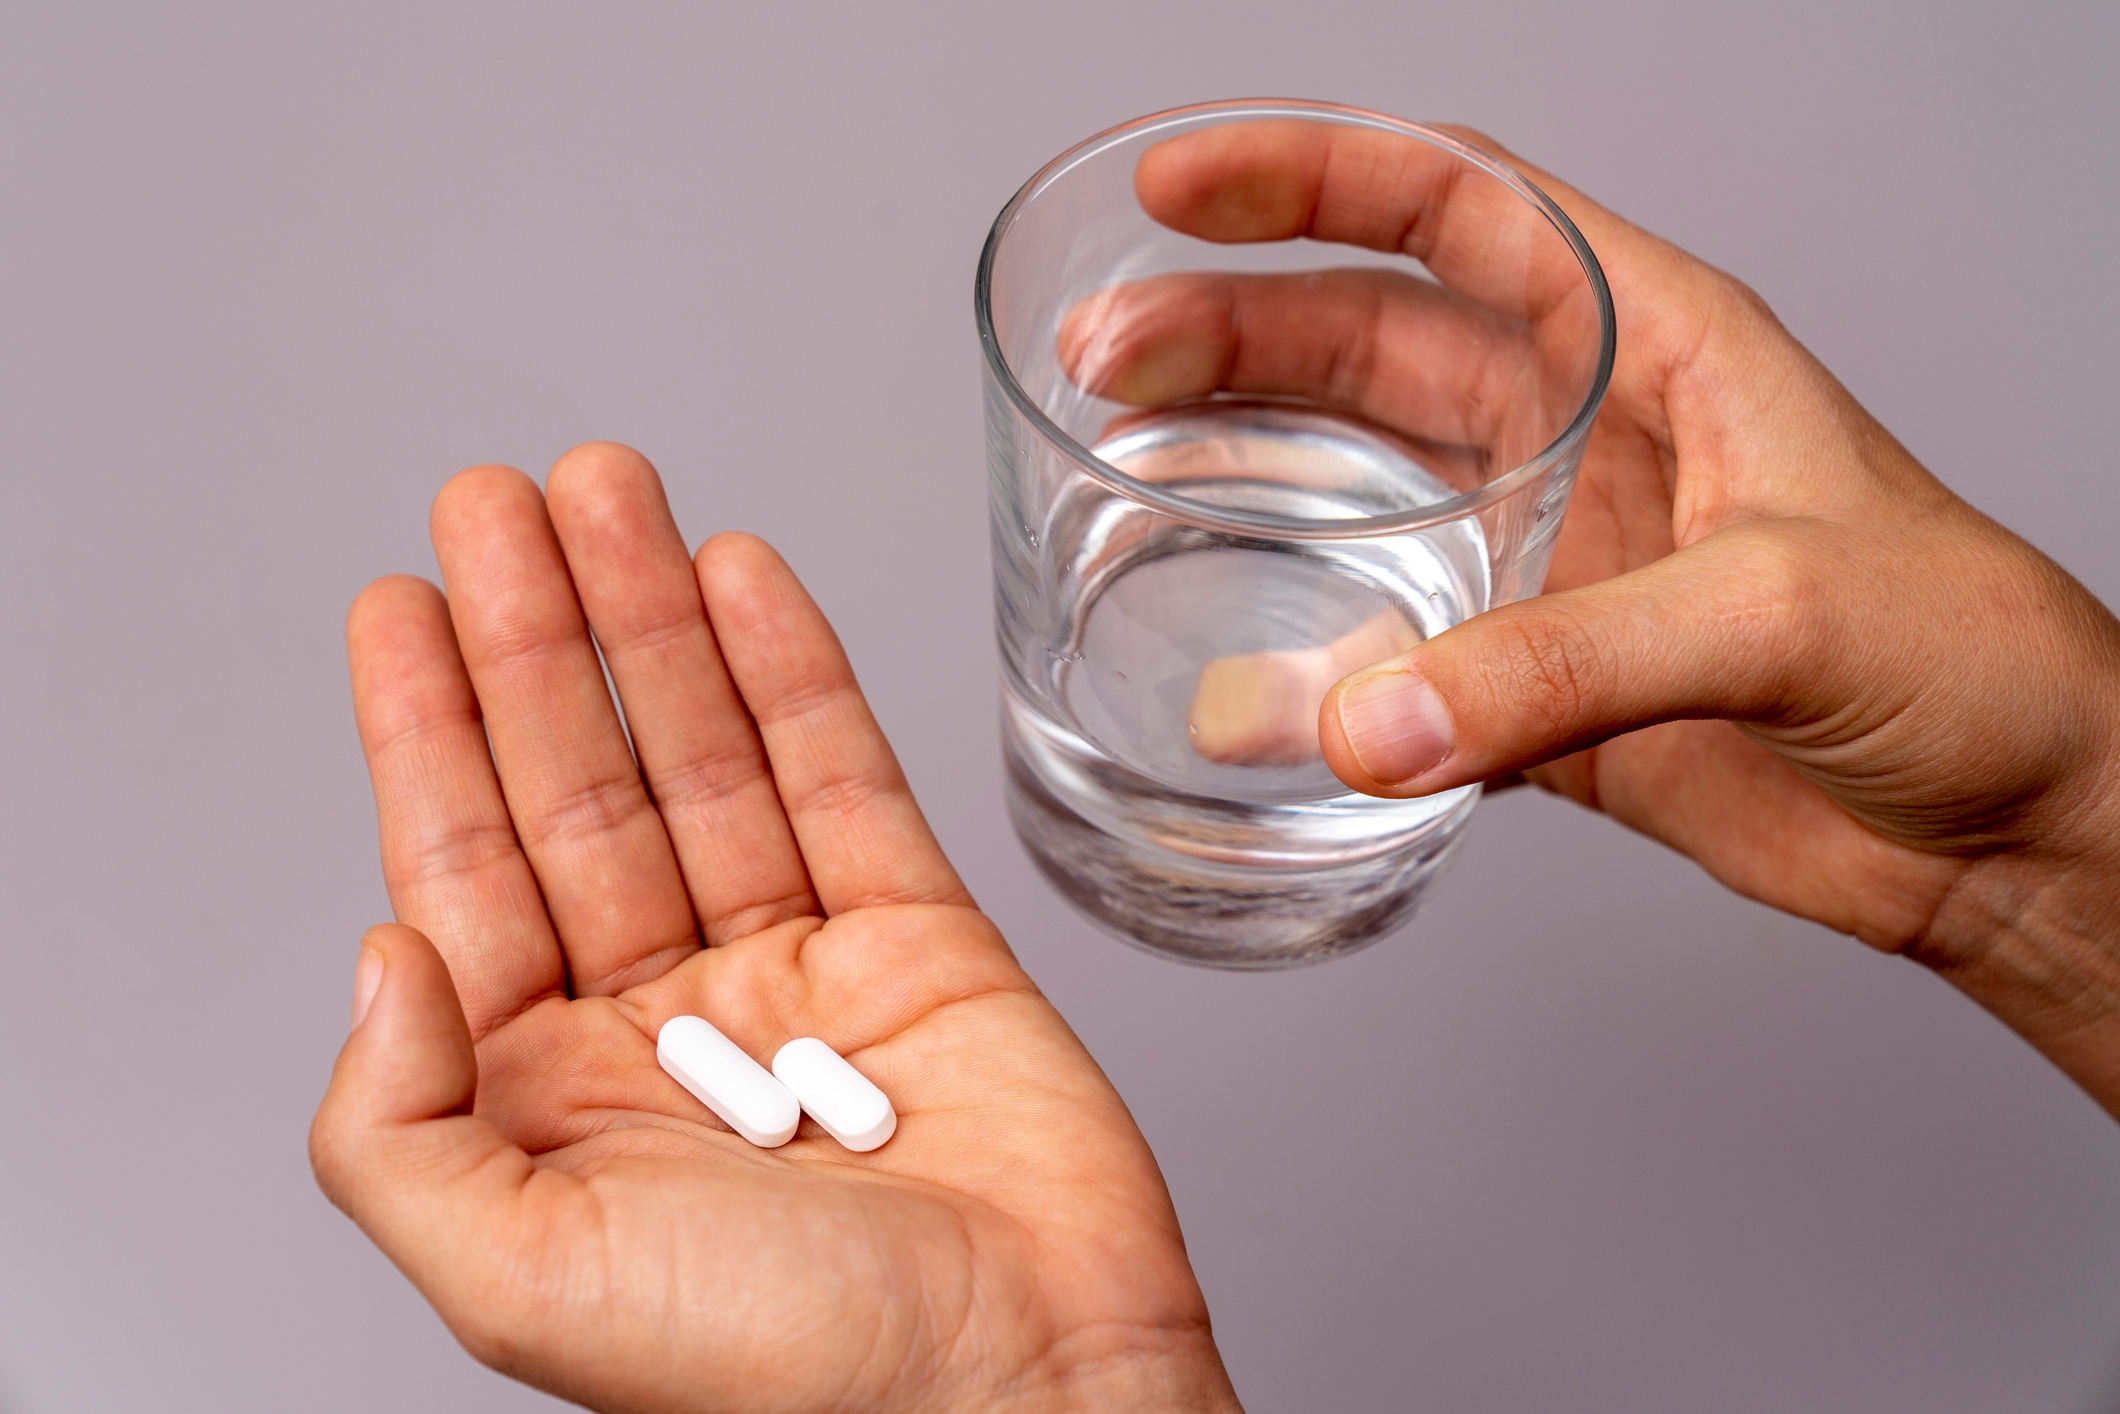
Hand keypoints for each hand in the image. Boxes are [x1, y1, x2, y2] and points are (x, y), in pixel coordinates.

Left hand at [311, 445, 1240, 1412]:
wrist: (1023, 1396)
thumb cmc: (791, 1379)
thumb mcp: (523, 1284)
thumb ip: (398, 1131)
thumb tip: (378, 956)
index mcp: (553, 1103)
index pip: (468, 873)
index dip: (428, 731)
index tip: (402, 603)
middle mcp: (666, 1026)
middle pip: (584, 786)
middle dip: (536, 638)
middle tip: (501, 503)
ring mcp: (798, 977)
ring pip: (709, 762)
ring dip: (653, 624)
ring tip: (615, 494)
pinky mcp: (922, 945)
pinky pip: (846, 783)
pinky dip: (796, 677)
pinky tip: (744, 583)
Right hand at [1065, 121, 2119, 1113]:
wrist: (2022, 830)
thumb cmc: (1974, 660)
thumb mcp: (1777, 610)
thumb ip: (1562, 665)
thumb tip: (1360, 723)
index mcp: (1653, 343)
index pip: (1459, 207)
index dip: (1312, 176)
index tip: (1181, 188)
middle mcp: (1585, 435)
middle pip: (1366, 342)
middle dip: (1230, 335)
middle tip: (1107, 361)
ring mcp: (1549, 564)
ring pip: (1355, 490)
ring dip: (1241, 480)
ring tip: (1121, 481)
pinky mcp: (1535, 691)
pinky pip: (1387, 659)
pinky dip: (1304, 672)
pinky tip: (1234, 686)